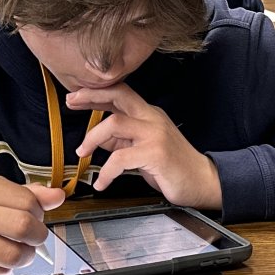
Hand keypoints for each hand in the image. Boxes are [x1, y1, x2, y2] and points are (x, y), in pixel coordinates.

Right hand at [0, 174, 66, 274]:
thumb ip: (24, 194)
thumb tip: (58, 196)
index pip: (28, 201)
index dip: (39, 214)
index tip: (34, 217)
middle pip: (23, 227)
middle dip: (37, 237)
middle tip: (32, 238)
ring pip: (13, 255)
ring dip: (24, 256)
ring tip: (17, 250)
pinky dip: (3, 269)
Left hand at [70, 82, 222, 209]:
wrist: (203, 182)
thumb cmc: (174, 167)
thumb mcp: (143, 149)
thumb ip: (122, 141)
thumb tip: (98, 139)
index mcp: (149, 115)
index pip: (121, 93)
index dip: (96, 92)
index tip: (75, 96)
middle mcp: (152, 118)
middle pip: (119, 95)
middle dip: (91, 96)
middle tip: (71, 102)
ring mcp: (155, 134)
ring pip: (115, 123)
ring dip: (92, 138)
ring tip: (83, 154)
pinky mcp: (155, 153)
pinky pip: (120, 158)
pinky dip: (106, 171)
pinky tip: (101, 182)